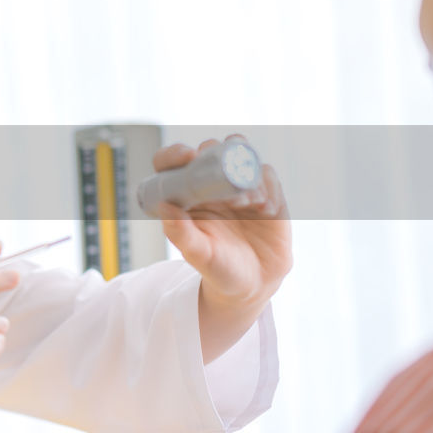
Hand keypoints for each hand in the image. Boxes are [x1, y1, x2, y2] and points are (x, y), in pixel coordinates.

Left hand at [151, 136, 291, 361]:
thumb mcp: (198, 254)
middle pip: (210, 149)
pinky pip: (268, 174)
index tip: (187, 156)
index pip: (173, 163)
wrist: (253, 283)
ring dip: (245, 171)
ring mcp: (239, 186)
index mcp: (186, 195)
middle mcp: (211, 185)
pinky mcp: (267, 192)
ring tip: (248, 203)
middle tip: (225, 178)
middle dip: (217, 154)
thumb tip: (164, 206)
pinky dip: (267, 185)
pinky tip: (265, 210)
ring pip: (241, 156)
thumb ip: (180, 234)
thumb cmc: (217, 269)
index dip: (175, 154)